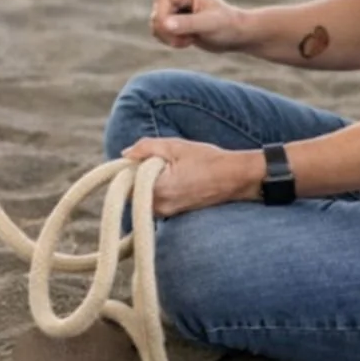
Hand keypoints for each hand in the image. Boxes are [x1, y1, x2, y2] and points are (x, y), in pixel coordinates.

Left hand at [122, 137, 259, 215]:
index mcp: (157, 190)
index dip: (129, 167)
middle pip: (133, 191)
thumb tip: (125, 154)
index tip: (137, 156)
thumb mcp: (175, 146)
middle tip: (156, 159)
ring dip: (149, 181)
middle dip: (138, 174)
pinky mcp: (174, 213)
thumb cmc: (206, 160)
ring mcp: (167, 213)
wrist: (234, 178)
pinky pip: (156, 200)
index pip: (127, 182)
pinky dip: (159, 187)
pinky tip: (175, 175)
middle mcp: (159, 207)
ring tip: (169, 166)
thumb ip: (146, 148)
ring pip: (144, 195)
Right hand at [149, 0, 245, 52]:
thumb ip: (187, 23)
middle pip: (156, 12)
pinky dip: (169, 38)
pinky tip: (187, 39)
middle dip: (168, 31)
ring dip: (169, 37)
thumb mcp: (208, 25)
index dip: (163, 20)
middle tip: (188, 40)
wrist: (233, 34)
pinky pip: (157, 29)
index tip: (177, 37)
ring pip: (155, 22)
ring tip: (190, 38)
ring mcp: (172, 1)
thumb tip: (165, 24)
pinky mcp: (170, 14)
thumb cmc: (226, 26)